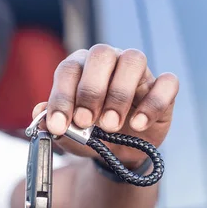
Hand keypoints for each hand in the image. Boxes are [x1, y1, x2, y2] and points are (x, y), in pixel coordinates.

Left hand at [33, 44, 178, 168]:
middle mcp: (109, 61)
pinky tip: (138, 125)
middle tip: (85, 122)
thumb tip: (40, 116)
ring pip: (133, 60)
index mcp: (81, 67)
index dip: (61, 96)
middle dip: (90, 90)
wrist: (118, 152)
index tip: (58, 124)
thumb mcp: (68, 133)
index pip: (69, 69)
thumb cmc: (89, 133)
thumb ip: (54, 124)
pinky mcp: (163, 88)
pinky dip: (152, 103)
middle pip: (101, 55)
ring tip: (109, 125)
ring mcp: (138, 72)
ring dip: (119, 94)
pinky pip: (166, 83)